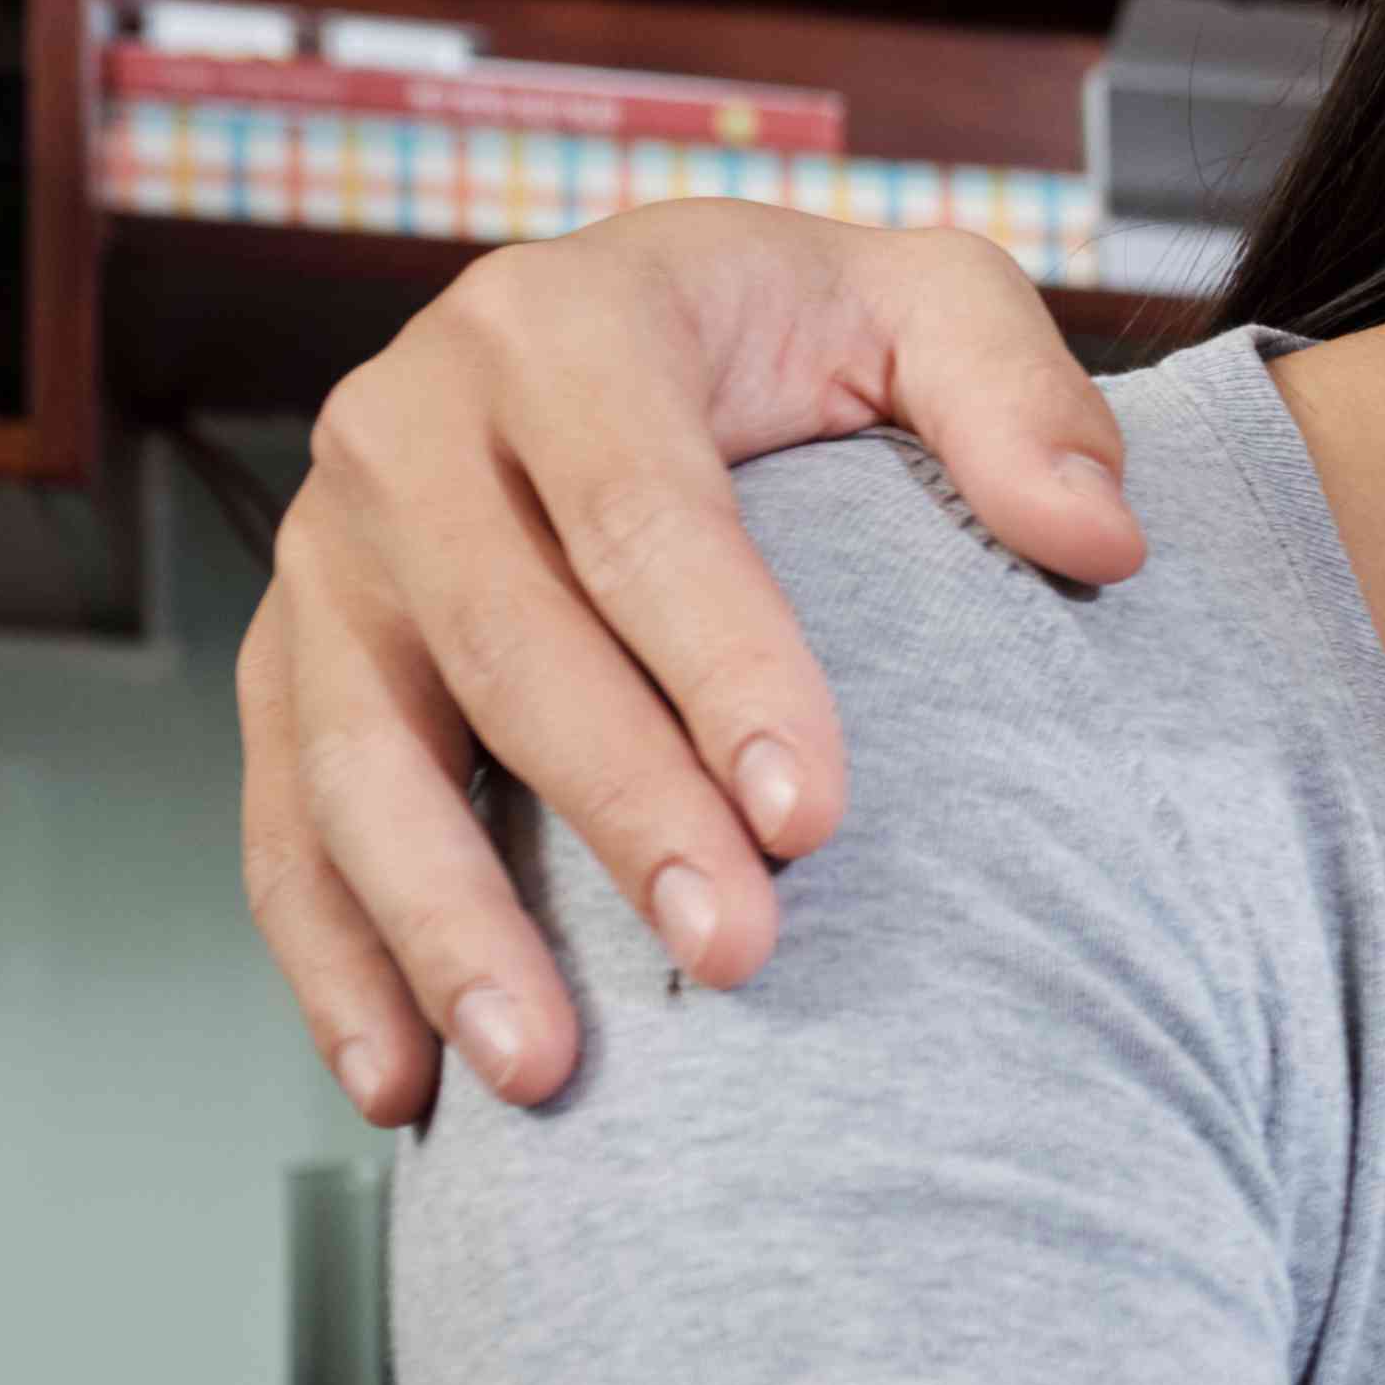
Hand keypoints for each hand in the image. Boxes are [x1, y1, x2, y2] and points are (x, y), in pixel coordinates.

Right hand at [241, 203, 1130, 1115]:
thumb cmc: (798, 334)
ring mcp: (329, 555)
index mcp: (560, 323)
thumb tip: (1100, 538)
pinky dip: (336, 960)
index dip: (725, 668)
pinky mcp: (287, 661)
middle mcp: (407, 428)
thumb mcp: (925, 302)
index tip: (816, 818)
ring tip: (549, 1066)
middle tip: (735, 954)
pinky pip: (284, 822)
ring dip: (446, 922)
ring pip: (361, 754)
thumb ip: (1019, 397)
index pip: (639, 512)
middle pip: (502, 645)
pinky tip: (406, 1082)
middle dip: (618, 813)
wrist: (633, 330)